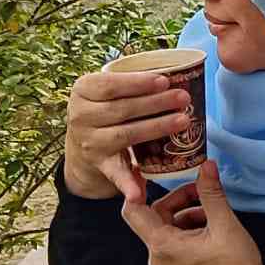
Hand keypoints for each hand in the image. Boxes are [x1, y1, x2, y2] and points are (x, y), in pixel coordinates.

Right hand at [64, 69, 193, 202]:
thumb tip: (177, 71)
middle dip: (156, 103)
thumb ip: (133, 81)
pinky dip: (127, 184)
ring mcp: (89, 142)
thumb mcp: (109, 89)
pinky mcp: (100, 164)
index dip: (138, 83)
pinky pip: (115, 173)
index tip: (165, 80)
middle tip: (184, 99)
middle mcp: (80, 116)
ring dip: (155, 128)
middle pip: (122, 109)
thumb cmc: (108, 106)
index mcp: (82, 91)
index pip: (109, 85)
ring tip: (183, 121)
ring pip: (125, 134)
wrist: (84, 143)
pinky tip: (139, 193)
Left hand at [120, 161, 264, 264]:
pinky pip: (173, 252)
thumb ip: (211, 193)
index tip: (145, 174)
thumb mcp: (225, 223)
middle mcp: (156, 261)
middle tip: (204, 196)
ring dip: (187, 222)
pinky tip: (212, 240)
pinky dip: (187, 239)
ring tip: (215, 221)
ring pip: (167, 236)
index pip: (133, 211)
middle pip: (156, 221)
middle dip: (179, 204)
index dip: (136, 189)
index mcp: (162, 245)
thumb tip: (206, 166)